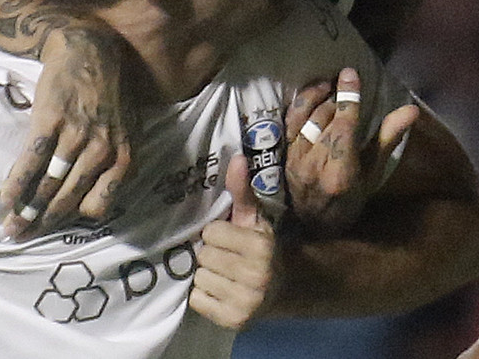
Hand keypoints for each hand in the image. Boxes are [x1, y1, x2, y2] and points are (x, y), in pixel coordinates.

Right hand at [3, 19, 133, 238]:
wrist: (91, 52)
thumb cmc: (110, 95)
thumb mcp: (129, 130)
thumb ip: (116, 164)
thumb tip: (95, 203)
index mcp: (125, 156)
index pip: (99, 205)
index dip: (74, 218)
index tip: (55, 224)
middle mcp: (103, 150)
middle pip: (68, 198)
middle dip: (42, 223)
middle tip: (21, 237)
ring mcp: (77, 136)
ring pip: (48, 184)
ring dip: (26, 210)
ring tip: (10, 226)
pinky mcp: (51, 121)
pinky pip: (32, 161)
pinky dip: (17, 184)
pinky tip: (6, 198)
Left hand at [191, 154, 275, 329]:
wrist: (281, 288)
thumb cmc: (260, 248)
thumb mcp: (254, 218)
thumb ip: (241, 190)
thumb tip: (236, 157)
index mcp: (261, 246)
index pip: (211, 234)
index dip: (217, 234)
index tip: (229, 239)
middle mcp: (256, 275)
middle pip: (204, 257)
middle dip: (211, 255)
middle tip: (225, 257)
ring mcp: (245, 301)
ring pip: (199, 279)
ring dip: (207, 276)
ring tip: (223, 274)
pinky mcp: (233, 320)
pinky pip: (197, 301)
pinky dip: (203, 296)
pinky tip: (220, 290)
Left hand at [282, 67, 419, 233]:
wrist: (312, 225)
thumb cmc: (350, 198)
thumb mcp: (373, 172)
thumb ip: (388, 138)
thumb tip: (411, 110)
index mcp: (341, 172)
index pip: (344, 125)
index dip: (348, 97)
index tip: (351, 73)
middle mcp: (314, 164)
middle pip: (325, 118)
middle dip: (336, 99)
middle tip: (346, 87)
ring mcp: (294, 160)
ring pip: (305, 117)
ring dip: (318, 97)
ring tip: (329, 86)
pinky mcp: (281, 156)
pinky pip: (289, 122)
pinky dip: (301, 104)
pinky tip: (312, 95)